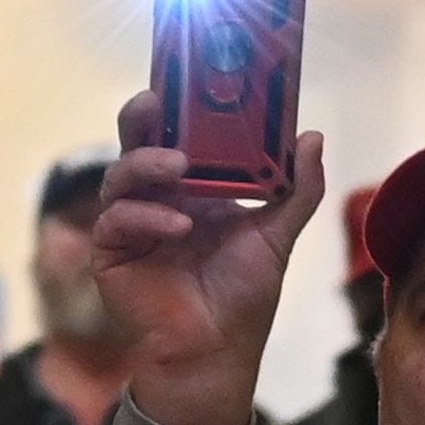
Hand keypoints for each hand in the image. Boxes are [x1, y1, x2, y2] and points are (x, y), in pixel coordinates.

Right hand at [93, 90, 327, 424]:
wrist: (217, 353)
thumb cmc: (243, 295)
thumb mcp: (277, 235)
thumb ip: (297, 189)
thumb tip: (312, 136)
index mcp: (193, 186)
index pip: (178, 131)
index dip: (179, 103)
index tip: (188, 71)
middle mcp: (157, 197)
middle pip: (136, 140)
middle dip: (142, 115)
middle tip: (155, 99)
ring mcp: (131, 223)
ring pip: (120, 174)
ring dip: (146, 164)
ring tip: (178, 167)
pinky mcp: (112, 252)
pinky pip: (116, 219)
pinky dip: (146, 217)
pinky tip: (177, 226)